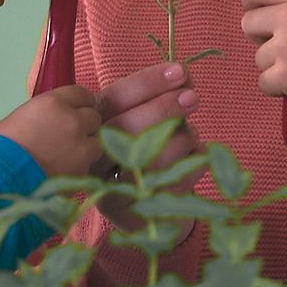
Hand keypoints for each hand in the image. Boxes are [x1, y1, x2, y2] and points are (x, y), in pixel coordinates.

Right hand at [0, 84, 107, 177]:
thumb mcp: (16, 120)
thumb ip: (40, 117)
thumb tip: (45, 123)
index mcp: (53, 103)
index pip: (82, 94)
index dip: (79, 104)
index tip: (75, 112)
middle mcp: (73, 121)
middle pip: (93, 117)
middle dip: (84, 126)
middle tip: (69, 138)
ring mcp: (82, 147)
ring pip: (97, 143)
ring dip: (86, 149)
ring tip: (67, 159)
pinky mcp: (84, 171)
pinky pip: (89, 167)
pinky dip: (80, 169)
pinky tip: (64, 174)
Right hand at [91, 61, 203, 227]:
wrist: (147, 213)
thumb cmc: (145, 156)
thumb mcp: (145, 123)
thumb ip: (157, 99)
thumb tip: (183, 74)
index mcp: (92, 130)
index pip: (112, 100)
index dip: (147, 82)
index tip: (180, 70)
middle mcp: (93, 162)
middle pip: (125, 128)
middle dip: (164, 107)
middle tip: (193, 97)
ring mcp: (111, 192)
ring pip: (152, 156)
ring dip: (182, 138)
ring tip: (190, 135)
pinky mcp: (134, 216)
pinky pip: (175, 181)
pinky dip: (194, 162)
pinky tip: (195, 156)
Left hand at [240, 0, 286, 113]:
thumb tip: (269, 15)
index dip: (251, 1)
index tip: (257, 11)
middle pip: (248, 23)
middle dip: (261, 37)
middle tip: (286, 46)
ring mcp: (284, 46)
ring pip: (258, 57)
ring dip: (275, 65)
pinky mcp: (283, 75)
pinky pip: (264, 82)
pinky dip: (279, 87)